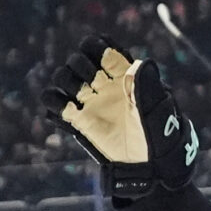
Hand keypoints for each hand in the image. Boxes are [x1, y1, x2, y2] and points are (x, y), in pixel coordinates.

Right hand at [44, 35, 195, 201]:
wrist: (147, 163)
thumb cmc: (157, 133)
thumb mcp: (155, 108)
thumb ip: (146, 85)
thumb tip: (139, 63)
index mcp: (123, 75)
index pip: (101, 48)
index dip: (97, 47)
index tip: (104, 59)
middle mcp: (104, 85)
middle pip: (78, 60)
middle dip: (80, 64)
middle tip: (93, 81)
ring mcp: (90, 102)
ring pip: (63, 77)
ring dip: (64, 79)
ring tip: (78, 96)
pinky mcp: (80, 121)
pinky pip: (55, 102)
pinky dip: (53, 101)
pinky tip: (68, 109)